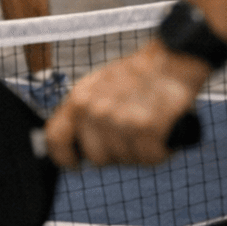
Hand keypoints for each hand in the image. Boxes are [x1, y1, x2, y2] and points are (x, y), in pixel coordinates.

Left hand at [44, 41, 207, 168]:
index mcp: (79, 98)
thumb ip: (84, 112)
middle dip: (115, 153)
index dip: (65, 157)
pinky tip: (161, 132)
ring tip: (148, 125)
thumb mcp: (99, 85)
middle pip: (97, 157)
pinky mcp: (146, 128)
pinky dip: (159, 151)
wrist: (171, 61)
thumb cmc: (137, 76)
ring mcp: (120, 119)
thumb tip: (77, 147)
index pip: (56, 137)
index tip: (76, 164)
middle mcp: (95, 110)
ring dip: (139, 150)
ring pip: (126, 159)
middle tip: (131, 134)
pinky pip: (149, 157)